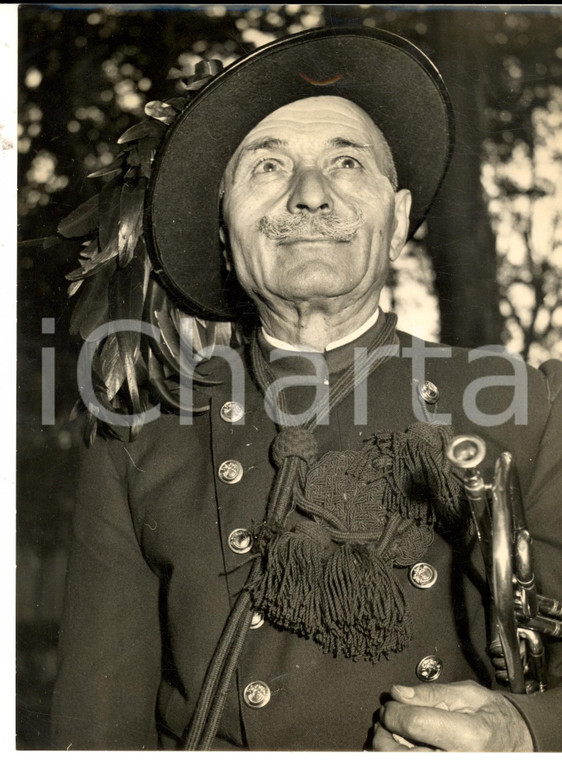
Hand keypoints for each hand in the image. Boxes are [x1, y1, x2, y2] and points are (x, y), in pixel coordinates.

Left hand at [373, 680, 533, 751]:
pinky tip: (402, 746)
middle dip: (384, 732)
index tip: (392, 702)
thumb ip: (431, 693)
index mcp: (467, 736)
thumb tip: (398, 693)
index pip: (413, 723)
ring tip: (394, 732)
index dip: (394, 710)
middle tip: (388, 718)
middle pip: (399, 754)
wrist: (517, 742)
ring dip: (387, 747)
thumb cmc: (493, 716)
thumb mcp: (468, 694)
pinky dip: (399, 755)